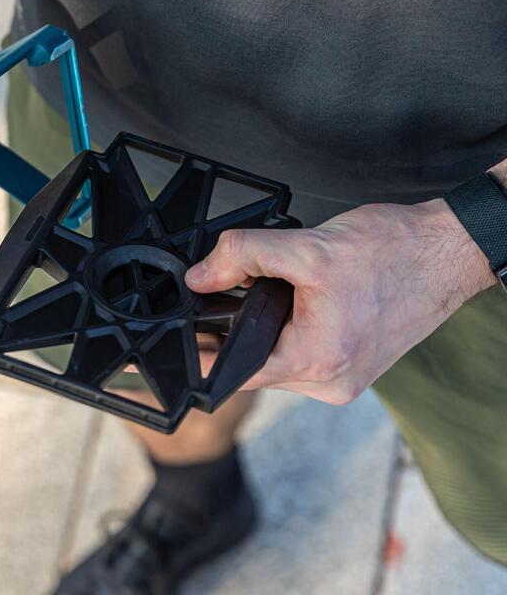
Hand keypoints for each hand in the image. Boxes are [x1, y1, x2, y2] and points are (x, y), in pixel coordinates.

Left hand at [185, 200, 493, 403]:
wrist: (446, 252)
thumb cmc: (393, 253)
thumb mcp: (306, 247)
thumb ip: (241, 257)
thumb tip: (199, 277)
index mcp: (317, 361)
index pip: (235, 371)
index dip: (202, 351)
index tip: (183, 332)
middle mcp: (330, 381)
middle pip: (255, 363)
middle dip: (238, 327)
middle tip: (237, 290)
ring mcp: (343, 377)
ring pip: (278, 358)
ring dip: (267, 327)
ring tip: (282, 291)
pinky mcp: (352, 365)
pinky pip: (302, 353)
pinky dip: (291, 329)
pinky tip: (301, 301)